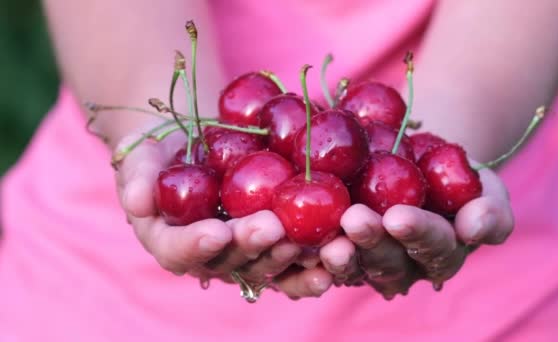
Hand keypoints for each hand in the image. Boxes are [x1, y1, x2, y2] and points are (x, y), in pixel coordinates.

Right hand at [114, 129, 332, 298]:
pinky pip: (294, 258)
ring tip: (307, 241)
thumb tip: (135, 199)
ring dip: (287, 257)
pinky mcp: (274, 243)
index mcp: (172, 242)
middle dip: (251, 246)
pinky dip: (314, 260)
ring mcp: (244, 253)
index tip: (216, 231)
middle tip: (272, 228)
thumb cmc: (162, 156)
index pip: (179, 251)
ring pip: (266, 264)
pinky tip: (337, 251)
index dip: (196, 246)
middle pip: (230, 262)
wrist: (193, 147)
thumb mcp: (142, 160)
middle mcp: (210, 257)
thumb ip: (137, 177)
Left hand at [319, 167, 513, 298]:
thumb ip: (490, 210)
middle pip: (387, 262)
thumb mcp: (484, 187)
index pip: (433, 247)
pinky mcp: (337, 254)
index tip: (399, 216)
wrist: (413, 164)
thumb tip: (474, 227)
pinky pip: (320, 261)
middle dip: (372, 242)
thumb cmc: (454, 178)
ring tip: (328, 240)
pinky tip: (297, 240)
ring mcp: (367, 263)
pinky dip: (310, 254)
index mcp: (441, 254)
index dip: (418, 234)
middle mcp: (403, 267)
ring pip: (353, 267)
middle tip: (355, 220)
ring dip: (340, 255)